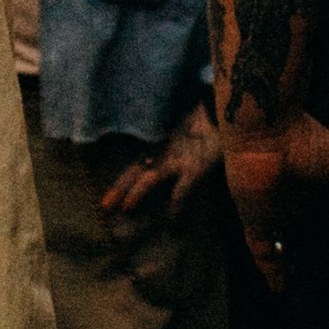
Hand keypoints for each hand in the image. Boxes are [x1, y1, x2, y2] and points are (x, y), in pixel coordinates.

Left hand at [98, 103, 222, 220]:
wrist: (224, 107)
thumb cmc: (210, 119)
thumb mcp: (188, 132)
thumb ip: (178, 146)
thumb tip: (168, 164)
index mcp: (163, 144)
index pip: (137, 163)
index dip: (123, 181)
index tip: (109, 198)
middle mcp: (165, 150)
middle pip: (136, 169)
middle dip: (120, 188)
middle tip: (104, 207)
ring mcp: (179, 157)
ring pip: (151, 177)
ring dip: (137, 193)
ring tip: (126, 209)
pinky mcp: (196, 166)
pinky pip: (182, 189)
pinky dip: (176, 206)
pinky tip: (172, 222)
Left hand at [222, 103, 328, 293]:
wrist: (266, 134)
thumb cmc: (304, 138)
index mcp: (307, 188)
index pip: (312, 218)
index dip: (319, 234)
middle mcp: (288, 202)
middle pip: (295, 235)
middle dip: (303, 255)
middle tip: (321, 282)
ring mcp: (270, 213)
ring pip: (278, 247)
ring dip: (287, 267)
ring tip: (302, 293)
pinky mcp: (256, 222)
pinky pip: (262, 252)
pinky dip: (270, 273)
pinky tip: (280, 293)